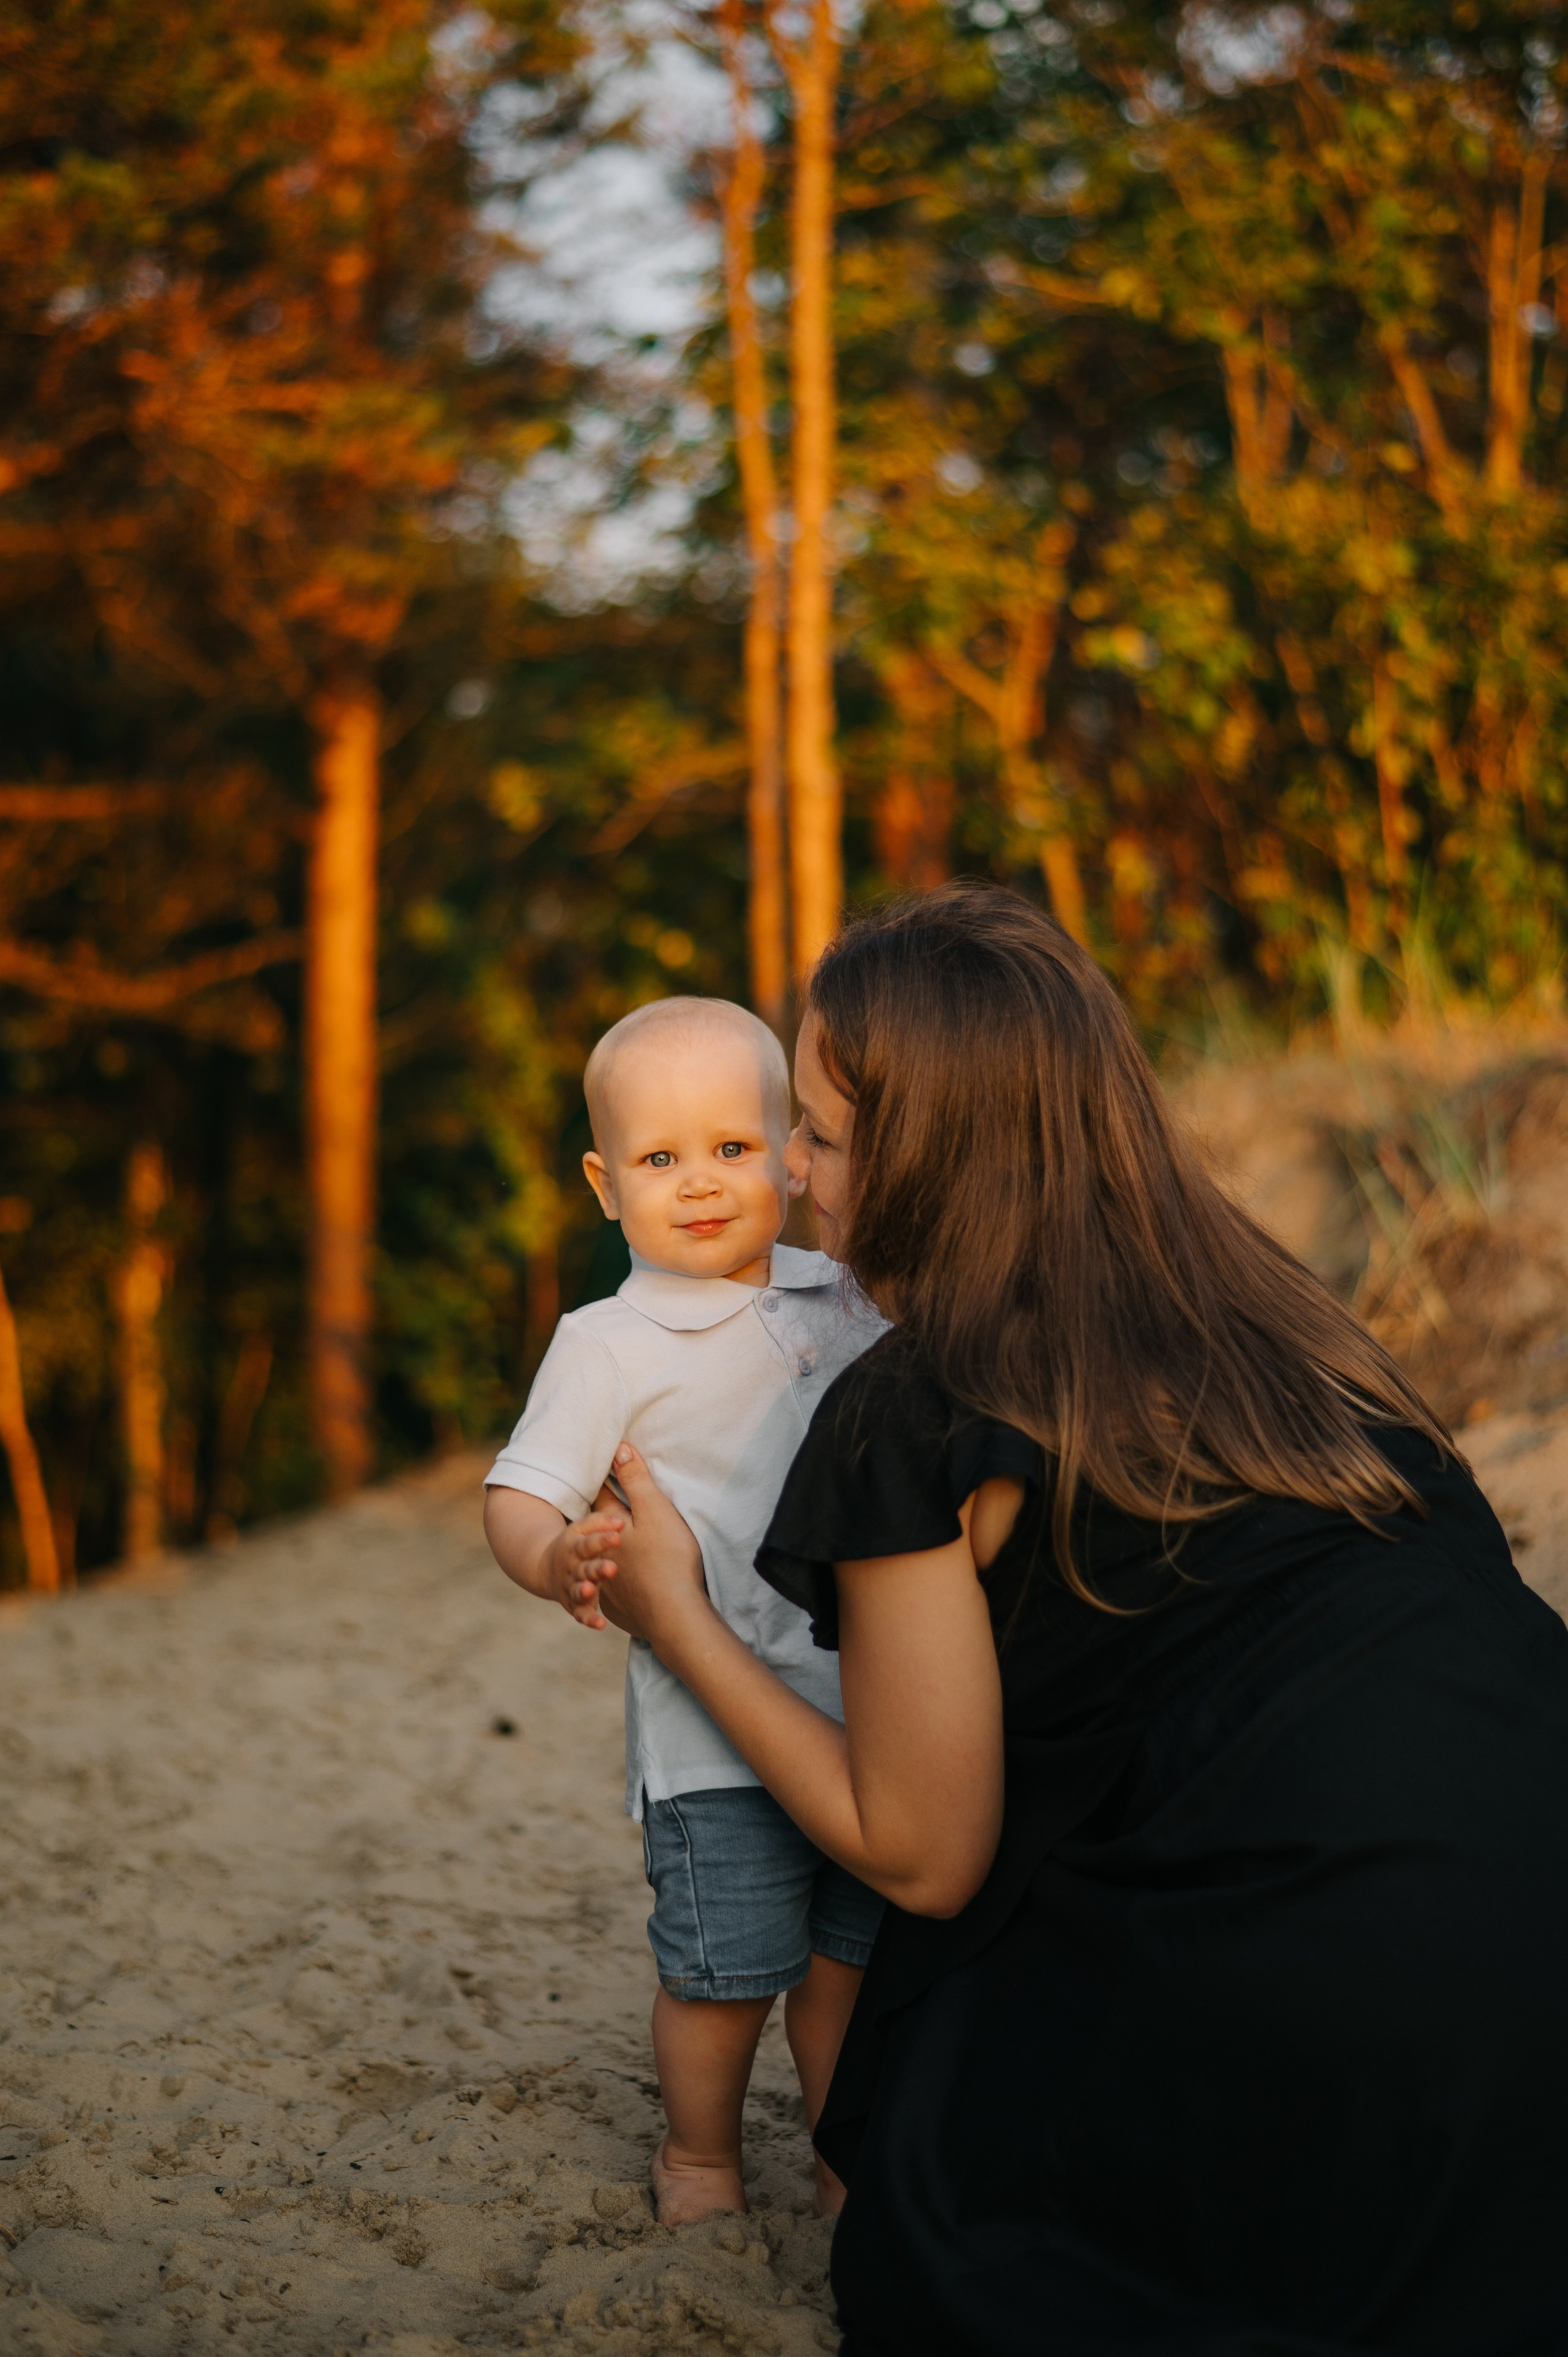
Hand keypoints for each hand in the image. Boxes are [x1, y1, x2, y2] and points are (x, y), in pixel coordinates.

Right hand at [542, 1505, 627, 1630]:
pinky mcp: (574, 1606)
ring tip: (590, 1591)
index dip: (602, 1541)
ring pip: (578, 1592)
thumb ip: (600, 1523)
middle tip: (611, 1567)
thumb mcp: (580, 1530)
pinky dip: (589, 1619)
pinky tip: (601, 1624)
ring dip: (584, 1592)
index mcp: (574, 1548)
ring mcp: (571, 1588)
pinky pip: (581, 1614)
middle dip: (597, 1569)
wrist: (544, 1569)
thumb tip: (621, 1522)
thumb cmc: (573, 1546)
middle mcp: (572, 1569)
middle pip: (584, 1569)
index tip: (617, 1537)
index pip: (588, 1544)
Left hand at [586, 1444, 708, 1649]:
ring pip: (600, 1562)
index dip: (606, 1481)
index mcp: (611, 1527)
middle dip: (598, 1520)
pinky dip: (614, 1586)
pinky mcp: (616, 1607)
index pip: (603, 1496)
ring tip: (609, 1551)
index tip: (603, 1468)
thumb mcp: (656, 1511)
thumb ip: (636, 1480)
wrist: (673, 1615)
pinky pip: (611, 1592)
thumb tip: (619, 1449)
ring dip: (602, 1555)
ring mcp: (607, 1583)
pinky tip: (619, 1588)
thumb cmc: (668, 1558)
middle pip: (597, 1530)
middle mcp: (601, 1554)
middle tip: (602, 1510)